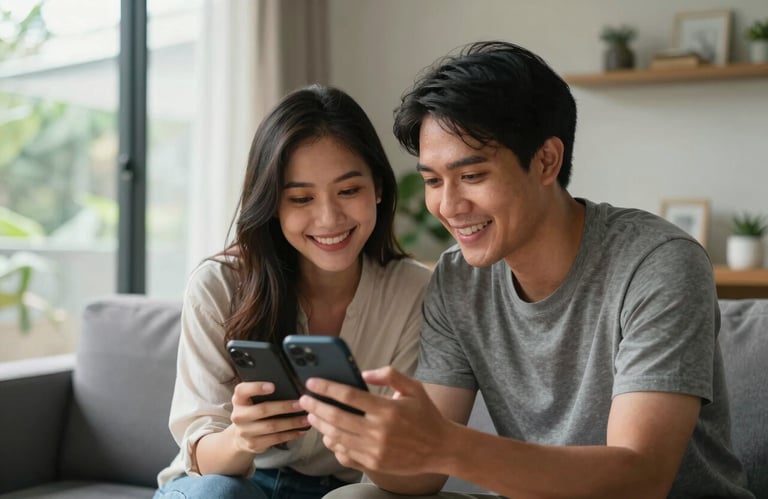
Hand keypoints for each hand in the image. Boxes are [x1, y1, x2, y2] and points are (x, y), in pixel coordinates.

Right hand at [228, 381, 308, 453]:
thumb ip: (262, 392)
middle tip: (301, 404)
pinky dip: (290, 434)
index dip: (256, 387)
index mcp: (238, 400)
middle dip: (284, 407)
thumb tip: (290, 385)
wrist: (239, 437)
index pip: (242, 390)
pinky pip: (275, 439)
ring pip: (271, 426)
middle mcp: (239, 416)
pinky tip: (301, 430)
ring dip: (292, 423)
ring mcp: (245, 432)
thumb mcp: (251, 399)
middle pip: (262, 410)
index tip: (273, 386)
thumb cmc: (252, 411)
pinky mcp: (254, 444)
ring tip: (306, 419)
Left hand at [298, 367, 451, 474]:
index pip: (349, 396)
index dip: (327, 388)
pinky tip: (328, 435)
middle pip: (337, 418)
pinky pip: (345, 455)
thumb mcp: (414, 388)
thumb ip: (389, 375)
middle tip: (304, 399)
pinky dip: (333, 445)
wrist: (441, 448)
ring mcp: (375, 450)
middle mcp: (379, 431)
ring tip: (312, 415)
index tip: (312, 382)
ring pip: (338, 437)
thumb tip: (364, 373)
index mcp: (388, 410)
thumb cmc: (427, 415)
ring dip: (321, 425)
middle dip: (316, 407)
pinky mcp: (374, 464)